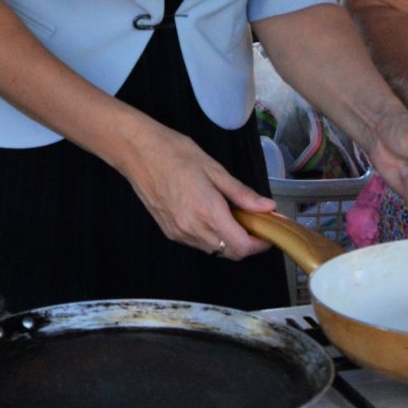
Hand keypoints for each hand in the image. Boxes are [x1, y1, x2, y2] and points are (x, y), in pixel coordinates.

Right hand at [115, 125, 278, 259]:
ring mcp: (180, 233)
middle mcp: (193, 229)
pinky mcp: (170, 232)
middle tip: (254, 223)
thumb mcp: (215, 169)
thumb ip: (242, 193)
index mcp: (208, 212)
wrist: (139, 153)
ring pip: (214, 251)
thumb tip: (267, 207)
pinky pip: (198, 243)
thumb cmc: (176, 154)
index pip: (241, 246)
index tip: (268, 233)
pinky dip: (212, 237)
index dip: (260, 245)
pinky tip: (212, 216)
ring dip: (229, 241)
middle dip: (247, 244)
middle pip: (230, 253)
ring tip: (233, 216)